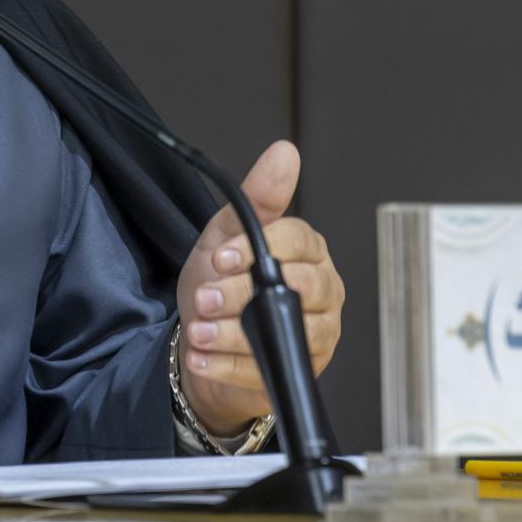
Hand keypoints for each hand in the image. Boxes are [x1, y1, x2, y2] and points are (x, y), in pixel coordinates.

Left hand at [173, 140, 344, 436]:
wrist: (207, 337)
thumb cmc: (224, 278)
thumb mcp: (228, 232)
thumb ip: (256, 197)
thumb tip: (285, 152)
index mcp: (308, 248)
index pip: (298, 241)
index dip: (257, 249)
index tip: (221, 257)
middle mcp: (324, 288)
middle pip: (297, 288)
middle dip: (243, 296)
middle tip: (204, 299)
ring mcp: (319, 331)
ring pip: (287, 332)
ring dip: (234, 336)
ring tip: (197, 332)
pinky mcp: (303, 368)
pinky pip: (272, 368)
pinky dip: (229, 366)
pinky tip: (201, 357)